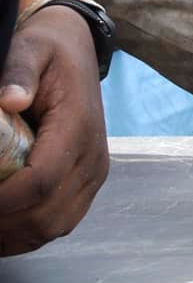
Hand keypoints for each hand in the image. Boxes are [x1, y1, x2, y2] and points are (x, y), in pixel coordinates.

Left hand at [0, 3, 109, 255]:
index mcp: (79, 127)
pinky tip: (2, 221)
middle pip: (46, 215)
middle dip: (3, 222)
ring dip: (12, 233)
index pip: (42, 180)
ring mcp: (93, 174)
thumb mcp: (31, 49)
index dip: (3, 200)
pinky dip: (26, 232)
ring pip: (52, 227)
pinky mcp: (87, 183)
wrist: (78, 52)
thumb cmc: (49, 52)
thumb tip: (9, 99)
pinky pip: (58, 223)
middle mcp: (93, 158)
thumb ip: (19, 71)